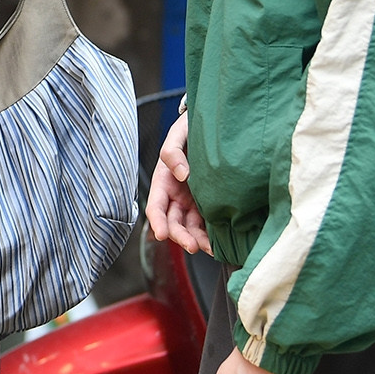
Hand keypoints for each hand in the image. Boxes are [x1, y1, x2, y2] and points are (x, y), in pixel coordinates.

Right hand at [145, 110, 211, 254]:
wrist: (215, 125)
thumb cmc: (191, 127)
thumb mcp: (178, 134)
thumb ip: (173, 152)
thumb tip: (181, 174)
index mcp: (163, 180)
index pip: (155, 207)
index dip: (157, 222)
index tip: (162, 234)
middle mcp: (176, 195)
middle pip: (173, 222)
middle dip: (180, 237)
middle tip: (193, 246)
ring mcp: (192, 201)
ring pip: (190, 227)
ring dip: (197, 240)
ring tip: (211, 248)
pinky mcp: (209, 204)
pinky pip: (206, 224)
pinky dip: (210, 235)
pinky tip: (219, 242)